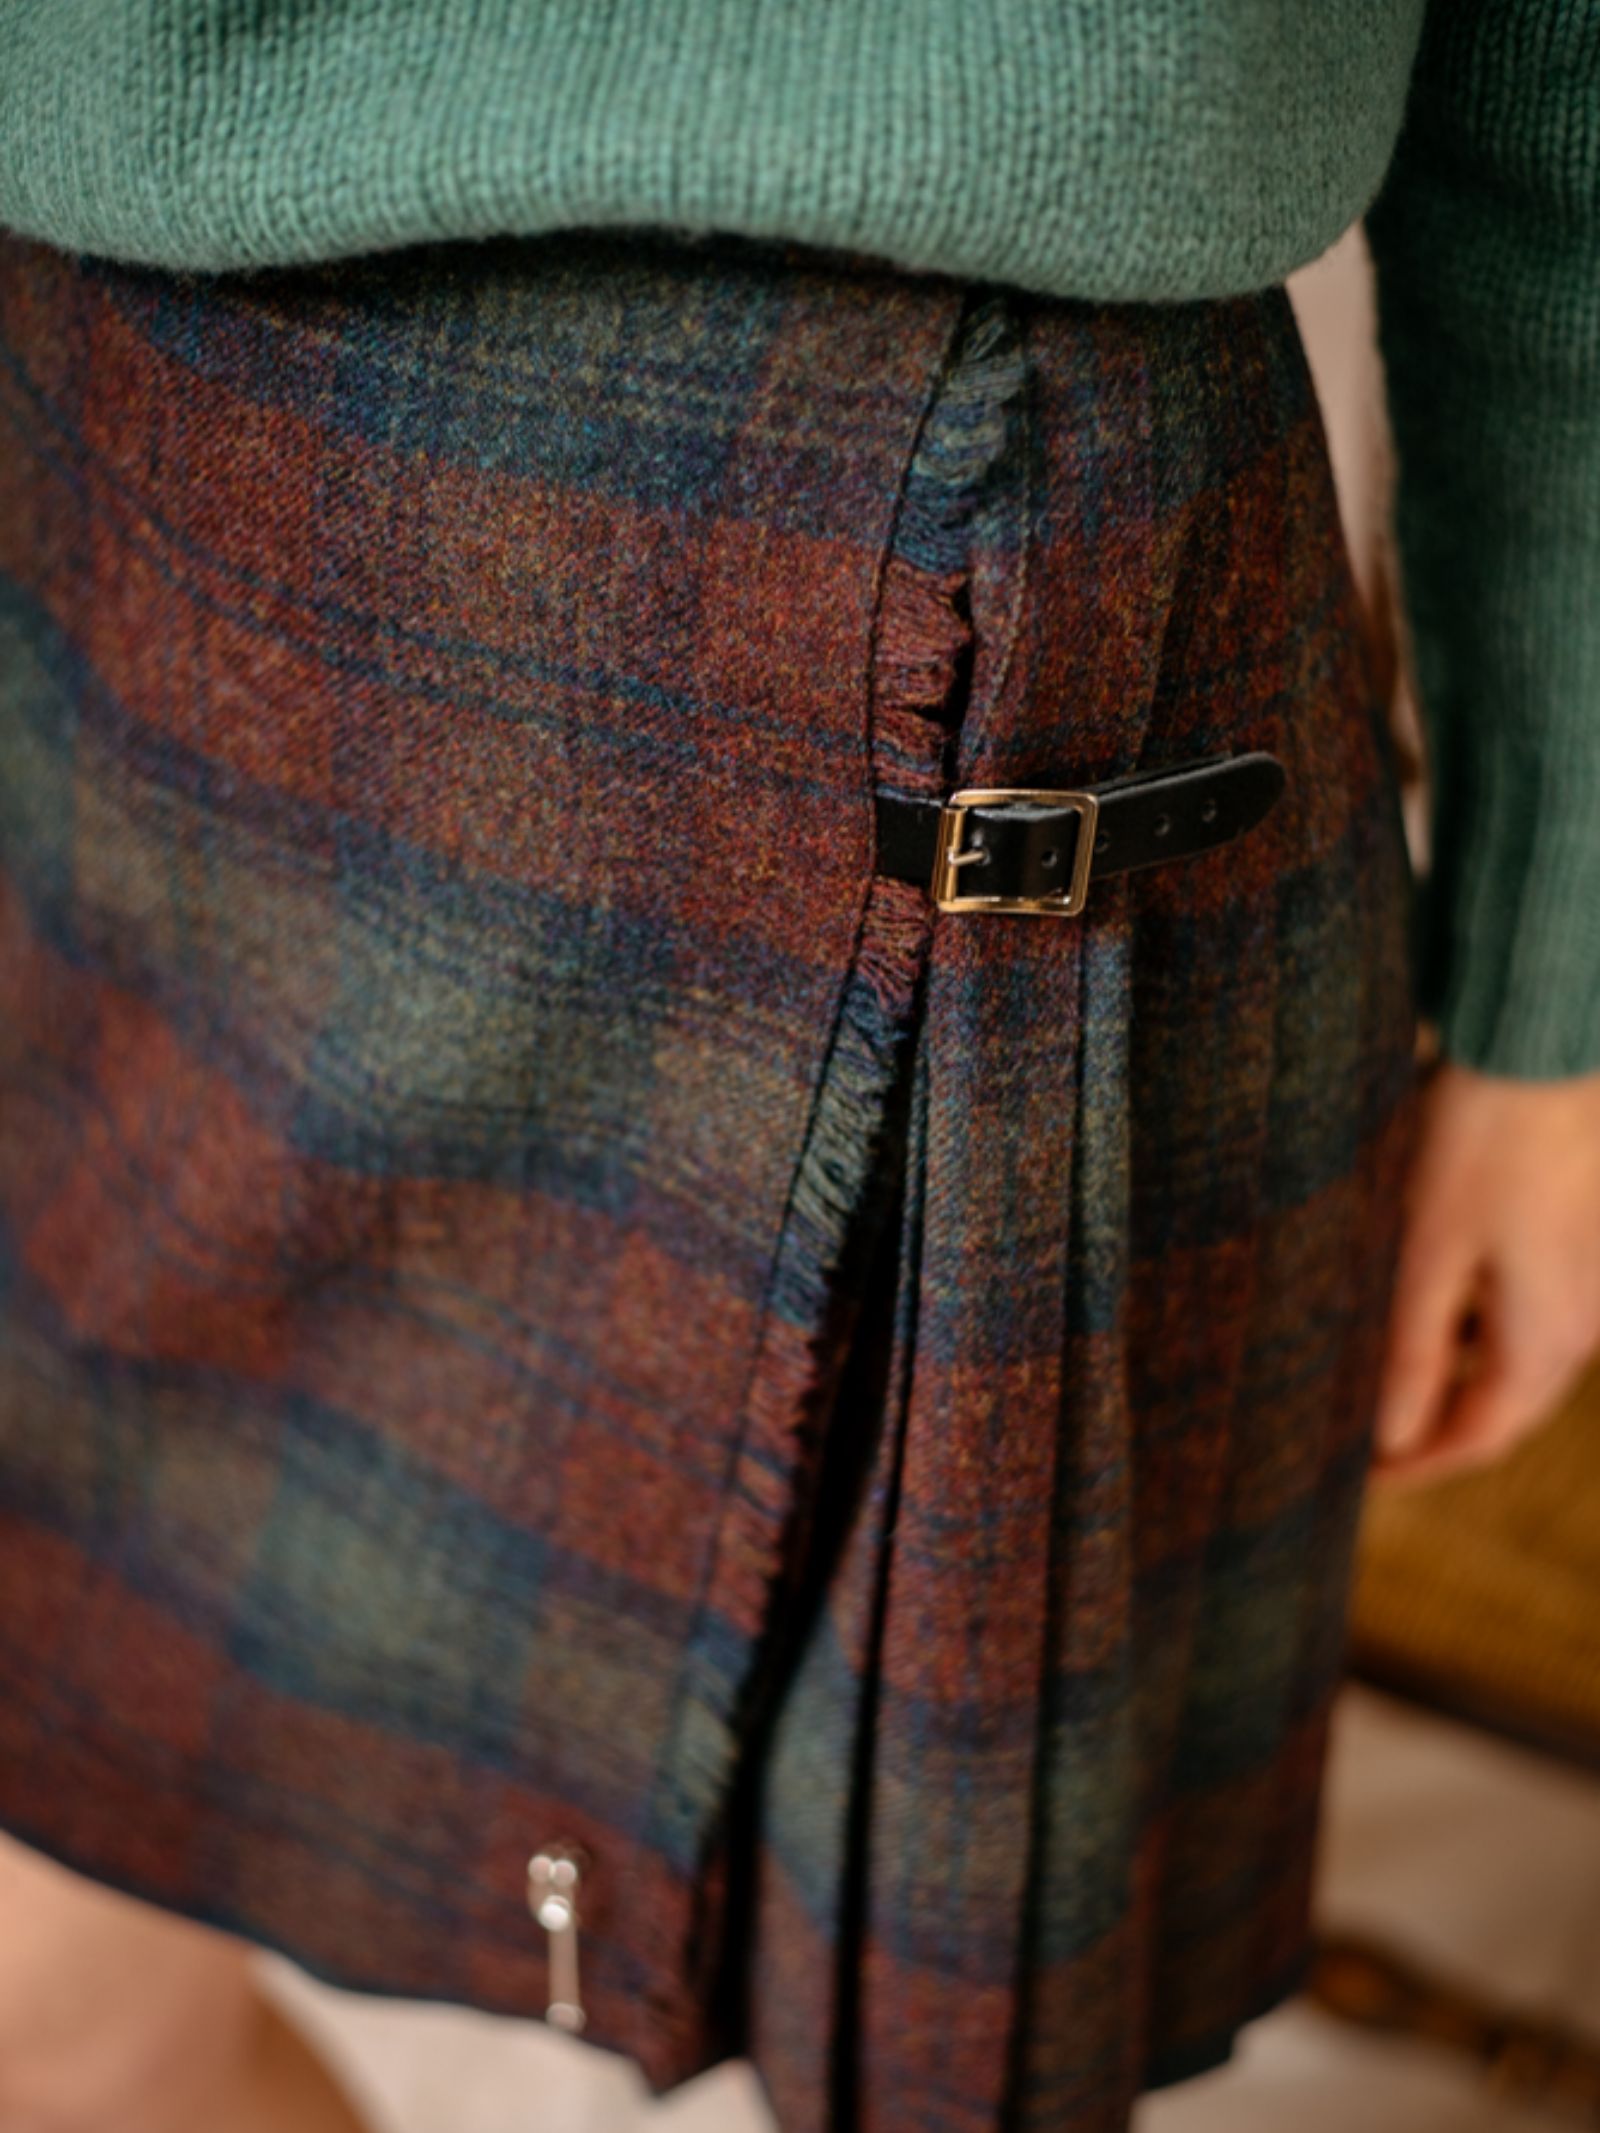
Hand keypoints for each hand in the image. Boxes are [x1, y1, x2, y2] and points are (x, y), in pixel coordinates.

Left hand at [1372, 1053, 1599, 1487]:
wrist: (1543, 1045)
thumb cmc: (1483, 1140)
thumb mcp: (1428, 1251)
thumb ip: (1410, 1351)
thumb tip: (1393, 1438)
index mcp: (1547, 1339)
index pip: (1478, 1436)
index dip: (1416, 1467)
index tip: (1358, 1480)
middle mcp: (1584, 1322)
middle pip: (1502, 1404)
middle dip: (1433, 1426)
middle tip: (1359, 1436)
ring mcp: (1588, 1281)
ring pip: (1511, 1353)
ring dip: (1449, 1370)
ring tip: (1374, 1368)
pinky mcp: (1578, 1240)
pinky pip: (1522, 1307)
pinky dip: (1469, 1320)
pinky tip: (1420, 1299)